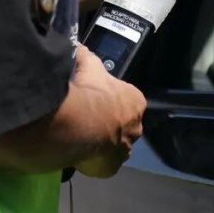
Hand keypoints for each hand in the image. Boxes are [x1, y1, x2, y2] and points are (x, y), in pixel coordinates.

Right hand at [72, 46, 145, 177]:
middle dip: (107, 122)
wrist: (82, 123)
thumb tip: (77, 47)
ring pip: (114, 145)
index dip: (108, 99)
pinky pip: (102, 163)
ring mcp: (125, 149)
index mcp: (134, 100)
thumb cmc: (88, 91)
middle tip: (85, 119)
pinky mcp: (112, 167)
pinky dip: (91, 159)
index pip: (125, 99)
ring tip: (79, 137)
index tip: (93, 100)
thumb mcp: (87, 64)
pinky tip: (77, 152)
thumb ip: (84, 56)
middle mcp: (136, 126)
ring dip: (100, 142)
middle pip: (122, 124)